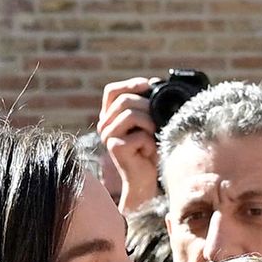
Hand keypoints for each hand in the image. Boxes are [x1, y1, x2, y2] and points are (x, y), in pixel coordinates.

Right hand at [95, 77, 161, 212]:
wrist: (144, 179)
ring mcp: (108, 136)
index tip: (148, 85)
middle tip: (157, 123)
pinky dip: (151, 142)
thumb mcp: (148, 122)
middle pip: (125, 100)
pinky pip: (140, 134)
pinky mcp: (116, 148)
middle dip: (147, 107)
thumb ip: (147, 104)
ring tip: (153, 138)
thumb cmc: (149, 150)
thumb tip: (156, 82)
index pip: (112, 91)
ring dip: (150, 125)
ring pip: (131, 114)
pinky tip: (148, 152)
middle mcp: (104, 125)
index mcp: (110, 116)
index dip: (130, 84)